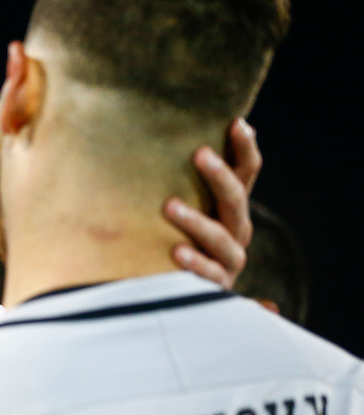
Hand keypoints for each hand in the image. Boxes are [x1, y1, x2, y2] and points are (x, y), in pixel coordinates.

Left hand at [164, 119, 259, 287]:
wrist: (180, 291)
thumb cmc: (178, 235)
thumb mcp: (184, 206)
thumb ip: (185, 180)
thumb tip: (175, 137)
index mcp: (232, 207)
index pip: (246, 172)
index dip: (244, 148)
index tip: (235, 123)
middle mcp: (236, 230)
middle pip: (235, 199)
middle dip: (219, 176)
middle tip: (199, 153)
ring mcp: (228, 259)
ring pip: (221, 237)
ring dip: (197, 221)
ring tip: (170, 206)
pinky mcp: (215, 285)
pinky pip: (208, 274)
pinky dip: (196, 263)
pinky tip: (176, 252)